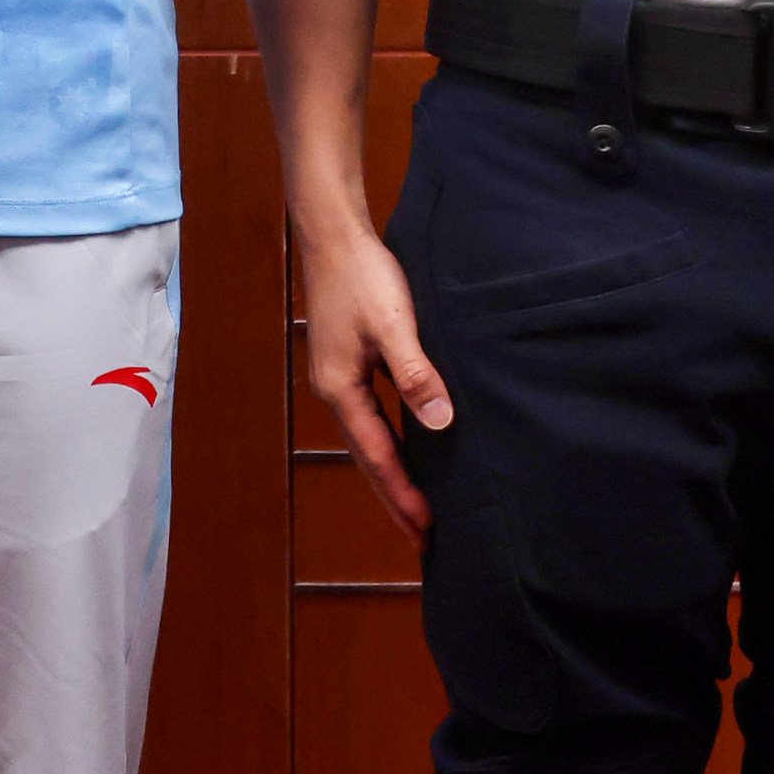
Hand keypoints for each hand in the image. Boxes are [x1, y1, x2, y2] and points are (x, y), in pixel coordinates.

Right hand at [295, 219, 452, 537]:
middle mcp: (334, 390)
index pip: (377, 456)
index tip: (426, 530)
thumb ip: (416, 374)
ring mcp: (338, 377)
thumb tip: (440, 421)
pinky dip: (388, 443)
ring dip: (390, 474)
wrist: (332, 234)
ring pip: (367, 439)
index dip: (402, 494)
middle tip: (422, 540)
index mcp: (341, 388)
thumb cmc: (362, 276)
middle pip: (367, 457)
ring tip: (414, 506)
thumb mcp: (395, 325)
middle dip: (393, 498)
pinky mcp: (347, 362)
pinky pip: (370, 417)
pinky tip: (405, 447)